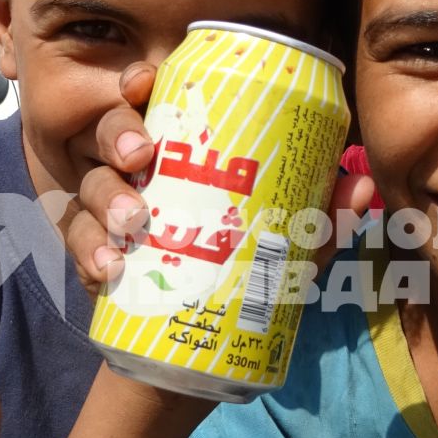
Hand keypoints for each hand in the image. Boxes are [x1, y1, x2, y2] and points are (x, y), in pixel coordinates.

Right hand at [59, 62, 374, 293]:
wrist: (196, 355)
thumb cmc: (243, 279)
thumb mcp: (288, 251)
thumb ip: (319, 223)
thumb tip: (359, 188)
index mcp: (177, 152)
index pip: (151, 102)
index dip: (140, 84)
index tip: (146, 82)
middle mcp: (135, 174)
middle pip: (111, 133)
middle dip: (119, 134)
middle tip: (141, 155)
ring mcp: (108, 216)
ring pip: (89, 188)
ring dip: (107, 199)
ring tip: (134, 222)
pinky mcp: (94, 260)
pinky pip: (78, 247)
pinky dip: (89, 255)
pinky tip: (107, 268)